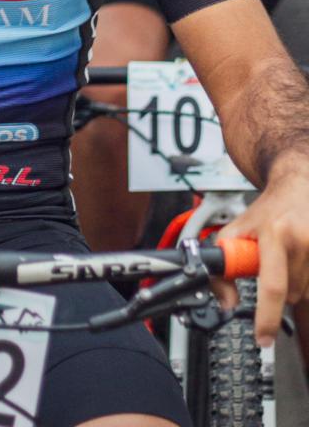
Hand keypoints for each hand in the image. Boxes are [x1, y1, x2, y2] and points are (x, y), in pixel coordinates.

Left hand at [216, 165, 308, 346]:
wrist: (297, 186)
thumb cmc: (267, 211)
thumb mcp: (237, 230)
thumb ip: (224, 267)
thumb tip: (226, 303)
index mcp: (274, 234)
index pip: (272, 286)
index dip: (267, 318)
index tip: (263, 339)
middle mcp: (301, 239)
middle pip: (292, 294)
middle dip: (281, 288)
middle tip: (275, 264)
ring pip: (307, 292)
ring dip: (297, 284)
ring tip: (290, 259)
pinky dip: (308, 279)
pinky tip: (302, 262)